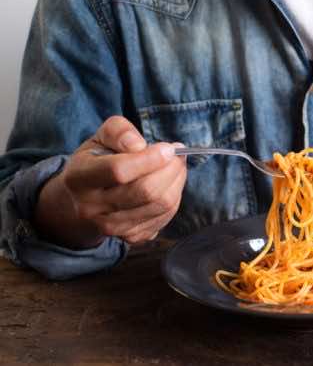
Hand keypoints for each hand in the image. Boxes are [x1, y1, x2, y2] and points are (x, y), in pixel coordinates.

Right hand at [35, 116, 186, 247]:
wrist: (79, 204)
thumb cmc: (95, 163)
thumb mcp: (98, 139)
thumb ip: (118, 131)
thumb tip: (139, 145)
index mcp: (80, 179)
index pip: (119, 171)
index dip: (150, 158)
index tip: (169, 147)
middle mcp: (92, 208)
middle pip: (146, 191)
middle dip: (171, 169)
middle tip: (177, 155)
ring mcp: (111, 227)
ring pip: (161, 204)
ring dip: (177, 181)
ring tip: (175, 166)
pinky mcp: (131, 237)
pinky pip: (166, 216)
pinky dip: (175, 197)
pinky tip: (168, 185)